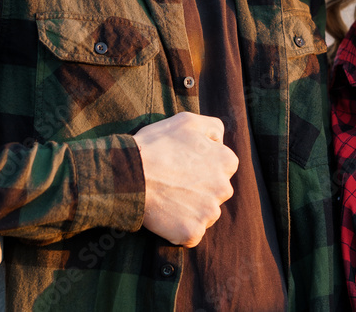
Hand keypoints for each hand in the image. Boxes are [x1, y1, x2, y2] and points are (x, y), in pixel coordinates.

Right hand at [132, 112, 238, 246]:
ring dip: (191, 210)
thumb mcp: (188, 121)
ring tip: (168, 199)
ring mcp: (209, 212)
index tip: (184, 166)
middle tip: (174, 184)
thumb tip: (220, 141)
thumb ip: (212, 127)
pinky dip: (180, 229)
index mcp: (226, 161)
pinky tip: (165, 216)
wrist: (128, 174)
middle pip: (216, 193)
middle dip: (200, 190)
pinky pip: (191, 234)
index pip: (224, 167)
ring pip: (205, 214)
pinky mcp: (192, 232)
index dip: (203, 166)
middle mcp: (224, 188)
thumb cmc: (155, 145)